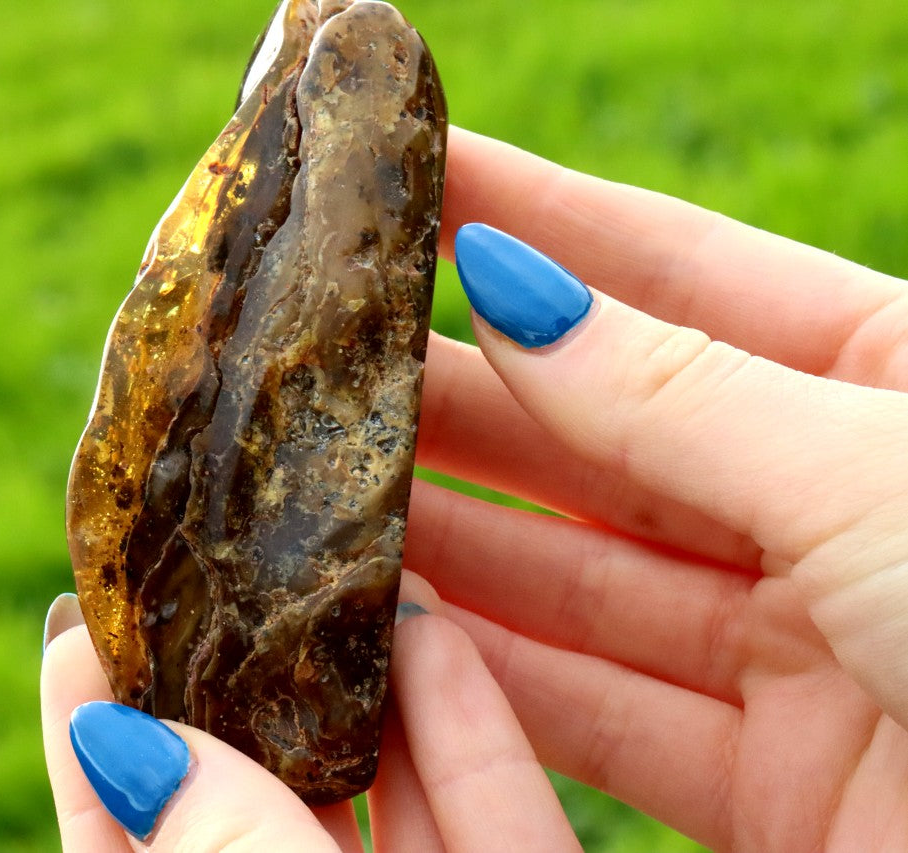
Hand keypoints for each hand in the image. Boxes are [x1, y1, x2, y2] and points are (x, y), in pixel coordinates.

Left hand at [41, 591, 581, 850]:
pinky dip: (466, 710)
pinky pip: (497, 796)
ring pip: (392, 776)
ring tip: (344, 563)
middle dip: (256, 673)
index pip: (132, 835)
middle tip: (232, 561)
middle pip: (273, 781)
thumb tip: (113, 738)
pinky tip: (434, 621)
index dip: (98, 734)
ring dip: (370, 670)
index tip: (82, 619)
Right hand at [404, 127, 907, 850]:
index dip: (546, 217)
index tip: (426, 175)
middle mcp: (833, 510)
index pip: (679, 273)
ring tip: (328, 483)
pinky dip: (498, 681)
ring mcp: (799, 650)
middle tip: (333, 346)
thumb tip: (513, 293)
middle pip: (604, 432)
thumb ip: (681, 396)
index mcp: (893, 391)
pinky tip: (398, 626)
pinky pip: (604, 714)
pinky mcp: (772, 781)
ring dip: (453, 537)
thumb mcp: (880, 479)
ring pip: (580, 577)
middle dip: (463, 387)